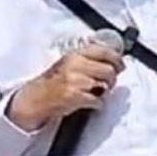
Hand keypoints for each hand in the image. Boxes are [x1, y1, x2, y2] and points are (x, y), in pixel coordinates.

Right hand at [7, 45, 124, 131]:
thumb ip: (87, 57)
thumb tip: (110, 56)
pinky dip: (97, 103)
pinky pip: (98, 100)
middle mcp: (75, 65)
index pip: (104, 51)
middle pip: (109, 70)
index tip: (121, 65)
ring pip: (105, 85)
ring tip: (97, 92)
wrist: (35, 98)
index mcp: (75, 55)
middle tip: (110, 82)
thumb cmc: (53, 82)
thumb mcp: (68, 62)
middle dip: (113, 78)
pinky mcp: (75, 96)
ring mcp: (75, 81)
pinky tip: (91, 102)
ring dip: (105, 91)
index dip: (117, 59)